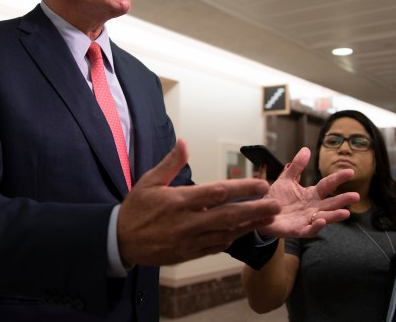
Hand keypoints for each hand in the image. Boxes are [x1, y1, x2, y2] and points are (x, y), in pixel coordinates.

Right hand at [118, 139, 280, 265]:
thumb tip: (184, 143)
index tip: (260, 185)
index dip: (241, 189)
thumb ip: (170, 163)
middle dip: (255, 210)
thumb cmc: (135, 209)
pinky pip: (216, 246)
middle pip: (228, 215)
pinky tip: (245, 230)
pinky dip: (233, 238)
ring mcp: (189, 240)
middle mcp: (187, 222)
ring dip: (249, 225)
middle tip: (275, 205)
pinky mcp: (189, 253)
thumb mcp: (149, 181)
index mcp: (178, 201)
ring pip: (226, 233)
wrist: (120, 241)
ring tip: (269, 218)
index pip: (217, 193)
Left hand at [257, 147, 359, 237]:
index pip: (328, 185)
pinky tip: (321, 221)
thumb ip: (296, 167)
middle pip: (331, 203)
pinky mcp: (298, 230)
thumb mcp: (286, 180)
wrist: (263, 214)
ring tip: (345, 213)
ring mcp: (307, 219)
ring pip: (324, 217)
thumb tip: (306, 149)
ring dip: (334, 216)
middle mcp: (313, 207)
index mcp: (311, 194)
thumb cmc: (277, 198)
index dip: (338, 178)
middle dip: (343, 200)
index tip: (350, 172)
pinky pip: (309, 230)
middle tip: (356, 196)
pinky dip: (316, 226)